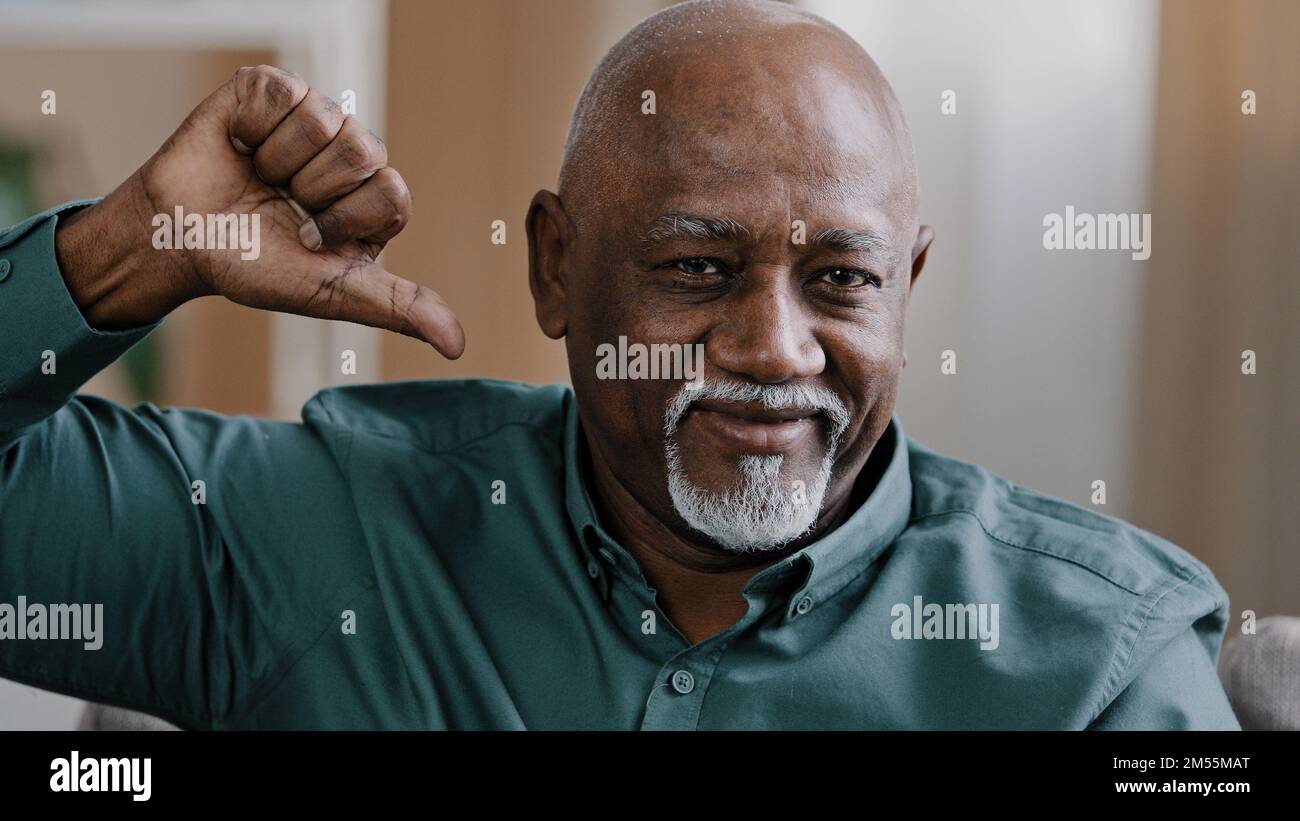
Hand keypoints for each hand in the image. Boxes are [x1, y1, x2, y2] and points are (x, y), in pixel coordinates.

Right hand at [56, 65, 463, 357]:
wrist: (177, 239)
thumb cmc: (255, 266)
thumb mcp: (333, 294)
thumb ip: (400, 308)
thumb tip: (457, 347)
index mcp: (374, 200)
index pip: (393, 192)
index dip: (346, 219)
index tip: (311, 239)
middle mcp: (352, 156)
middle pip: (365, 152)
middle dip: (313, 192)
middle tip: (283, 206)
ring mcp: (314, 118)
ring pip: (326, 121)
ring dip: (280, 163)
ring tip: (260, 178)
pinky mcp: (271, 89)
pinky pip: (284, 93)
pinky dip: (253, 128)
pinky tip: (241, 146)